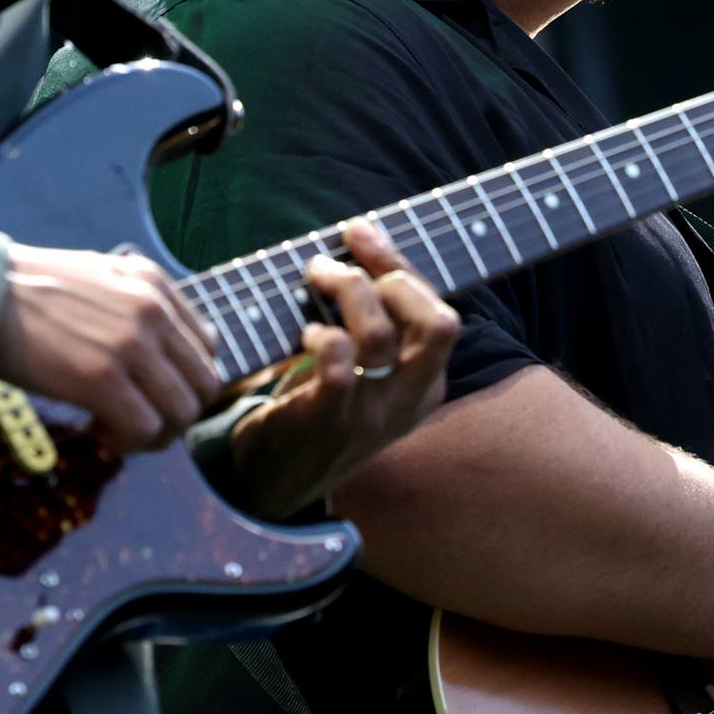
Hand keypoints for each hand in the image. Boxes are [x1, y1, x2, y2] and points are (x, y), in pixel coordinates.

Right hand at [0, 243, 221, 455]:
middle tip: (136, 422)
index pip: (207, 347)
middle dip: (175, 414)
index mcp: (154, 282)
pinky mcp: (102, 378)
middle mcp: (153, 309)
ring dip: (154, 434)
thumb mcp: (98, 277)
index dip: (182, 380)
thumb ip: (136, 306)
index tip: (147, 391)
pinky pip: (144, 430)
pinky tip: (94, 429)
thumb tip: (159, 355)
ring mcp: (131, 344)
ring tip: (116, 429)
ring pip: (182, 414)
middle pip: (204, 386)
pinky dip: (126, 442)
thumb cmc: (27, 293)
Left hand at [226, 219, 460, 517]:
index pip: (439, 312)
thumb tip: (358, 242)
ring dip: (345, 293)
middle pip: (439, 324)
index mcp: (427, 384)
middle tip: (341, 267)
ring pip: (379, 335)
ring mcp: (371, 414)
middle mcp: (409, 400)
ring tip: (314, 279)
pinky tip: (307, 334)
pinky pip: (338, 365)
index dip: (399, 264)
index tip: (359, 232)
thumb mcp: (364, 369)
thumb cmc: (318, 406)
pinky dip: (322, 335)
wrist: (274, 482)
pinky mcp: (328, 421)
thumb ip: (375, 319)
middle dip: (391, 278)